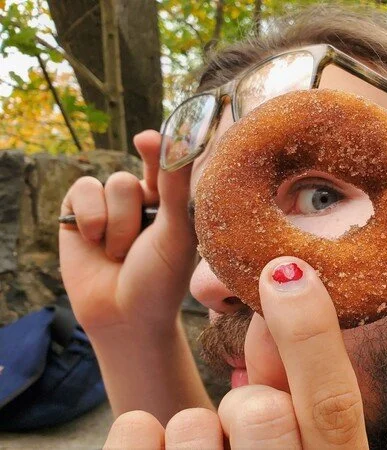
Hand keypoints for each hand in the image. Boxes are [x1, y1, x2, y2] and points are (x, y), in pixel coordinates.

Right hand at [59, 130, 195, 333]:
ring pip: (111, 184)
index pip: (166, 165)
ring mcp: (109, 205)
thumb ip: (176, 189)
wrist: (124, 315)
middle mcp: (141, 200)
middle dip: (134, 215)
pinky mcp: (79, 212)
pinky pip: (83, 189)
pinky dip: (90, 217)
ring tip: (119, 254)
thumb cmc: (160, 278)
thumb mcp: (175, 234)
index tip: (149, 139)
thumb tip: (179, 142)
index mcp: (171, 203)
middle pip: (133, 178)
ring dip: (116, 223)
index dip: (160, 148)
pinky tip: (94, 241)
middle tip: (138, 247)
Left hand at [103, 257, 368, 448]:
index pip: (334, 405)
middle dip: (248, 400)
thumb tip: (285, 283)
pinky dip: (140, 430)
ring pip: (194, 425)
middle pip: (262, 412)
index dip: (312, 338)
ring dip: (195, 424)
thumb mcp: (300, 434)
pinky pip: (135, 433)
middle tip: (244, 420)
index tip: (285, 272)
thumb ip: (295, 376)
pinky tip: (158, 446)